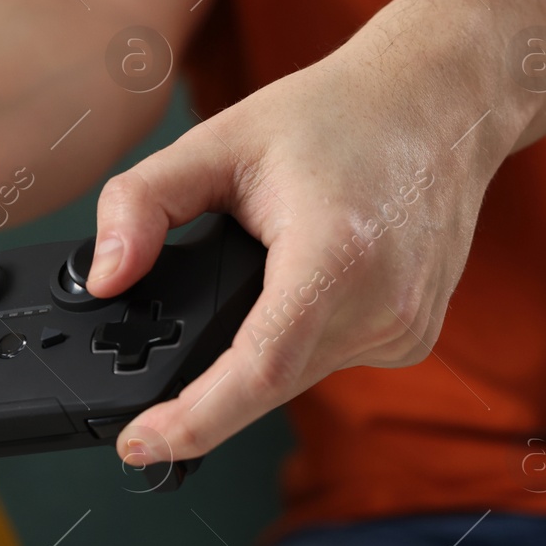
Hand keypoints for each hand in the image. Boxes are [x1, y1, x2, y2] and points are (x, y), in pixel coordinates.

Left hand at [90, 49, 501, 467]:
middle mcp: (383, 303)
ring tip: (234, 301)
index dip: (195, 419)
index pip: (259, 368)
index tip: (140, 444)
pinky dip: (291, 343)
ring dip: (249, 361)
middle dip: (203, 393)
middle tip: (145, 401)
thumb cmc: (336, 114)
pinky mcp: (412, 337)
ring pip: (296, 377)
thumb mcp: (217, 141)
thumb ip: (143, 204)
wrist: (439, 100)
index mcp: (336, 253)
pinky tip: (287, 297)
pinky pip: (328, 361)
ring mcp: (406, 327)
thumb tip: (106, 278)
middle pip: (268, 381)